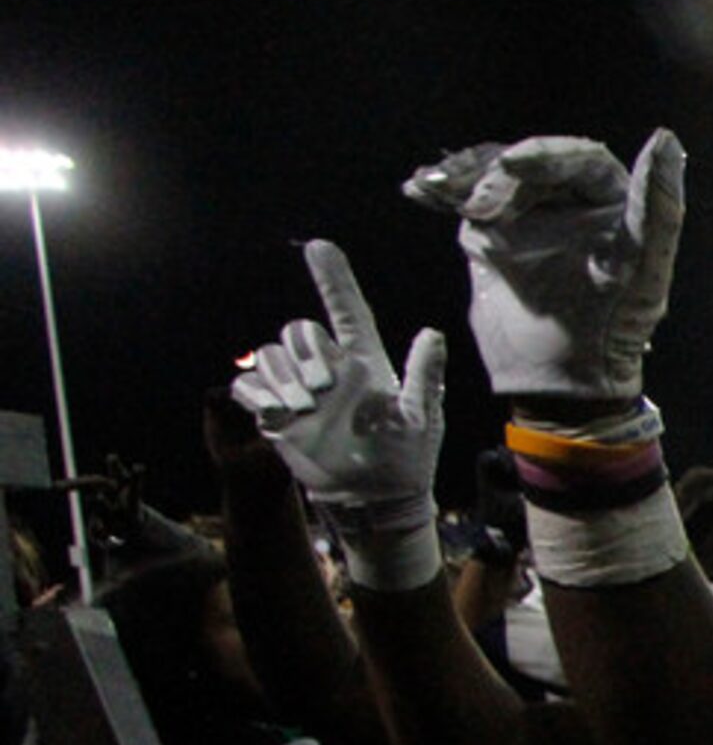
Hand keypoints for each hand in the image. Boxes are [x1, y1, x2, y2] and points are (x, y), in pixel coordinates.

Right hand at [230, 240, 445, 512]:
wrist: (373, 498)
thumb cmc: (405, 459)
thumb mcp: (420, 419)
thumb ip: (423, 377)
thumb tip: (433, 334)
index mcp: (364, 363)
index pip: (347, 311)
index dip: (334, 279)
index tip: (318, 246)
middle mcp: (330, 369)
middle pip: (299, 329)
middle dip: (305, 353)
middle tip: (323, 390)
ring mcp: (301, 390)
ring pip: (270, 355)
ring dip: (282, 378)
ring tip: (304, 410)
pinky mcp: (277, 413)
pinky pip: (248, 385)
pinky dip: (257, 395)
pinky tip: (279, 416)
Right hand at [403, 128, 684, 403]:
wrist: (561, 381)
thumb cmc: (612, 330)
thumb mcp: (642, 268)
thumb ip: (659, 207)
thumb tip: (667, 139)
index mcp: (615, 201)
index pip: (581, 159)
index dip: (546, 155)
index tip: (511, 165)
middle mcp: (572, 200)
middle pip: (529, 165)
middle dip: (498, 179)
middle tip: (481, 213)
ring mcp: (529, 214)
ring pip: (492, 175)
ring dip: (463, 178)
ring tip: (438, 189)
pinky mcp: (493, 232)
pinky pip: (465, 199)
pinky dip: (442, 191)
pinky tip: (418, 190)